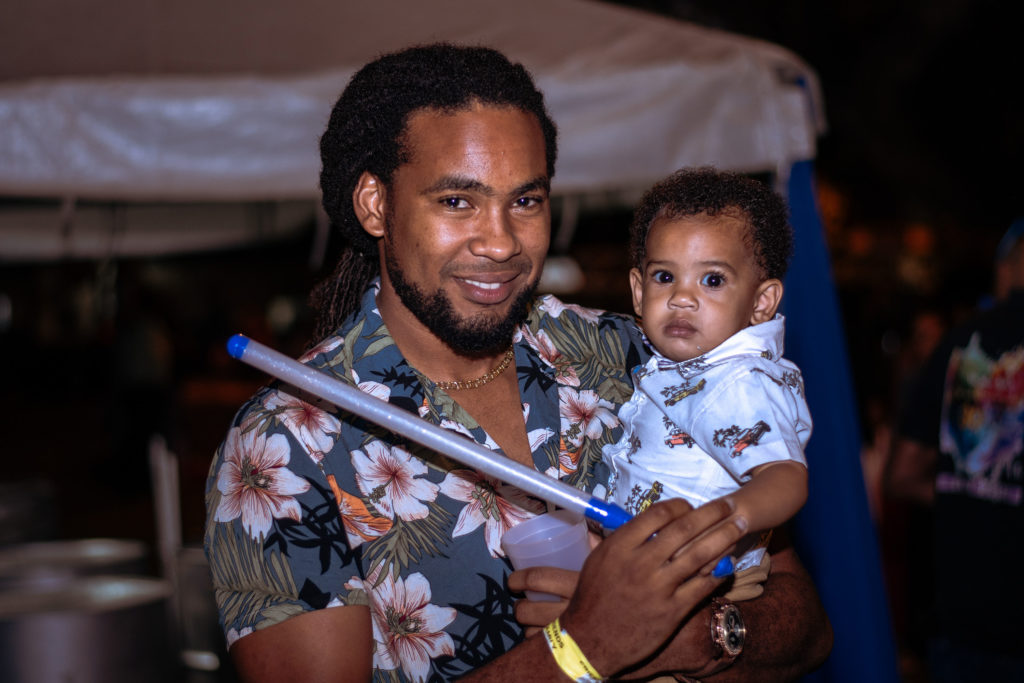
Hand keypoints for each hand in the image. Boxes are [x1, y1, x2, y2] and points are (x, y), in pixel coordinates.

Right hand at [521, 497, 745, 676]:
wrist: (590, 640)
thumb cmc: (592, 597)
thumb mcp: (596, 560)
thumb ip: (615, 537)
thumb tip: (626, 518)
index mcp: (621, 545)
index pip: (659, 513)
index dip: (680, 505)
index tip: (690, 506)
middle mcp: (641, 562)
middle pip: (685, 528)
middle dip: (713, 513)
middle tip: (730, 505)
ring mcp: (659, 587)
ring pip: (700, 554)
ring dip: (725, 537)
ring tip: (740, 526)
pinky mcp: (672, 611)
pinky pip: (702, 585)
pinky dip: (719, 571)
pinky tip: (729, 562)